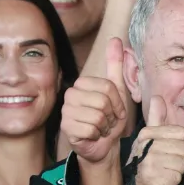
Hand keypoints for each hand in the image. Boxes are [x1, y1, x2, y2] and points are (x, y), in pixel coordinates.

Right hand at [60, 38, 129, 164]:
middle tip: (107, 121)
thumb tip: (116, 39)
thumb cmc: (109, 118)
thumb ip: (115, 65)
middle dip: (112, 115)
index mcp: (82, 84)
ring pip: (98, 116)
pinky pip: (91, 129)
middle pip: (103, 101)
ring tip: (101, 128)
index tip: (115, 110)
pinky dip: (97, 135)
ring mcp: (66, 111)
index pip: (108, 88)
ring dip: (105, 126)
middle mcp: (70, 95)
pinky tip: (93, 135)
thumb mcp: (117, 91)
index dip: (118, 103)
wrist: (103, 145)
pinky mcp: (66, 128)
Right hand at [130, 98, 183, 184]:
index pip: (182, 133)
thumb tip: (157, 97)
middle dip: (180, 158)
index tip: (169, 148)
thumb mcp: (150, 137)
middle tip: (167, 162)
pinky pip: (177, 178)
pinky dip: (173, 181)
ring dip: (177, 170)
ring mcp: (149, 163)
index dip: (180, 143)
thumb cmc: (147, 160)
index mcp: (148, 133)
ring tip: (165, 171)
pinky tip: (163, 180)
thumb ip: (156, 118)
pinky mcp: (153, 179)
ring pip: (183, 164)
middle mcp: (147, 146)